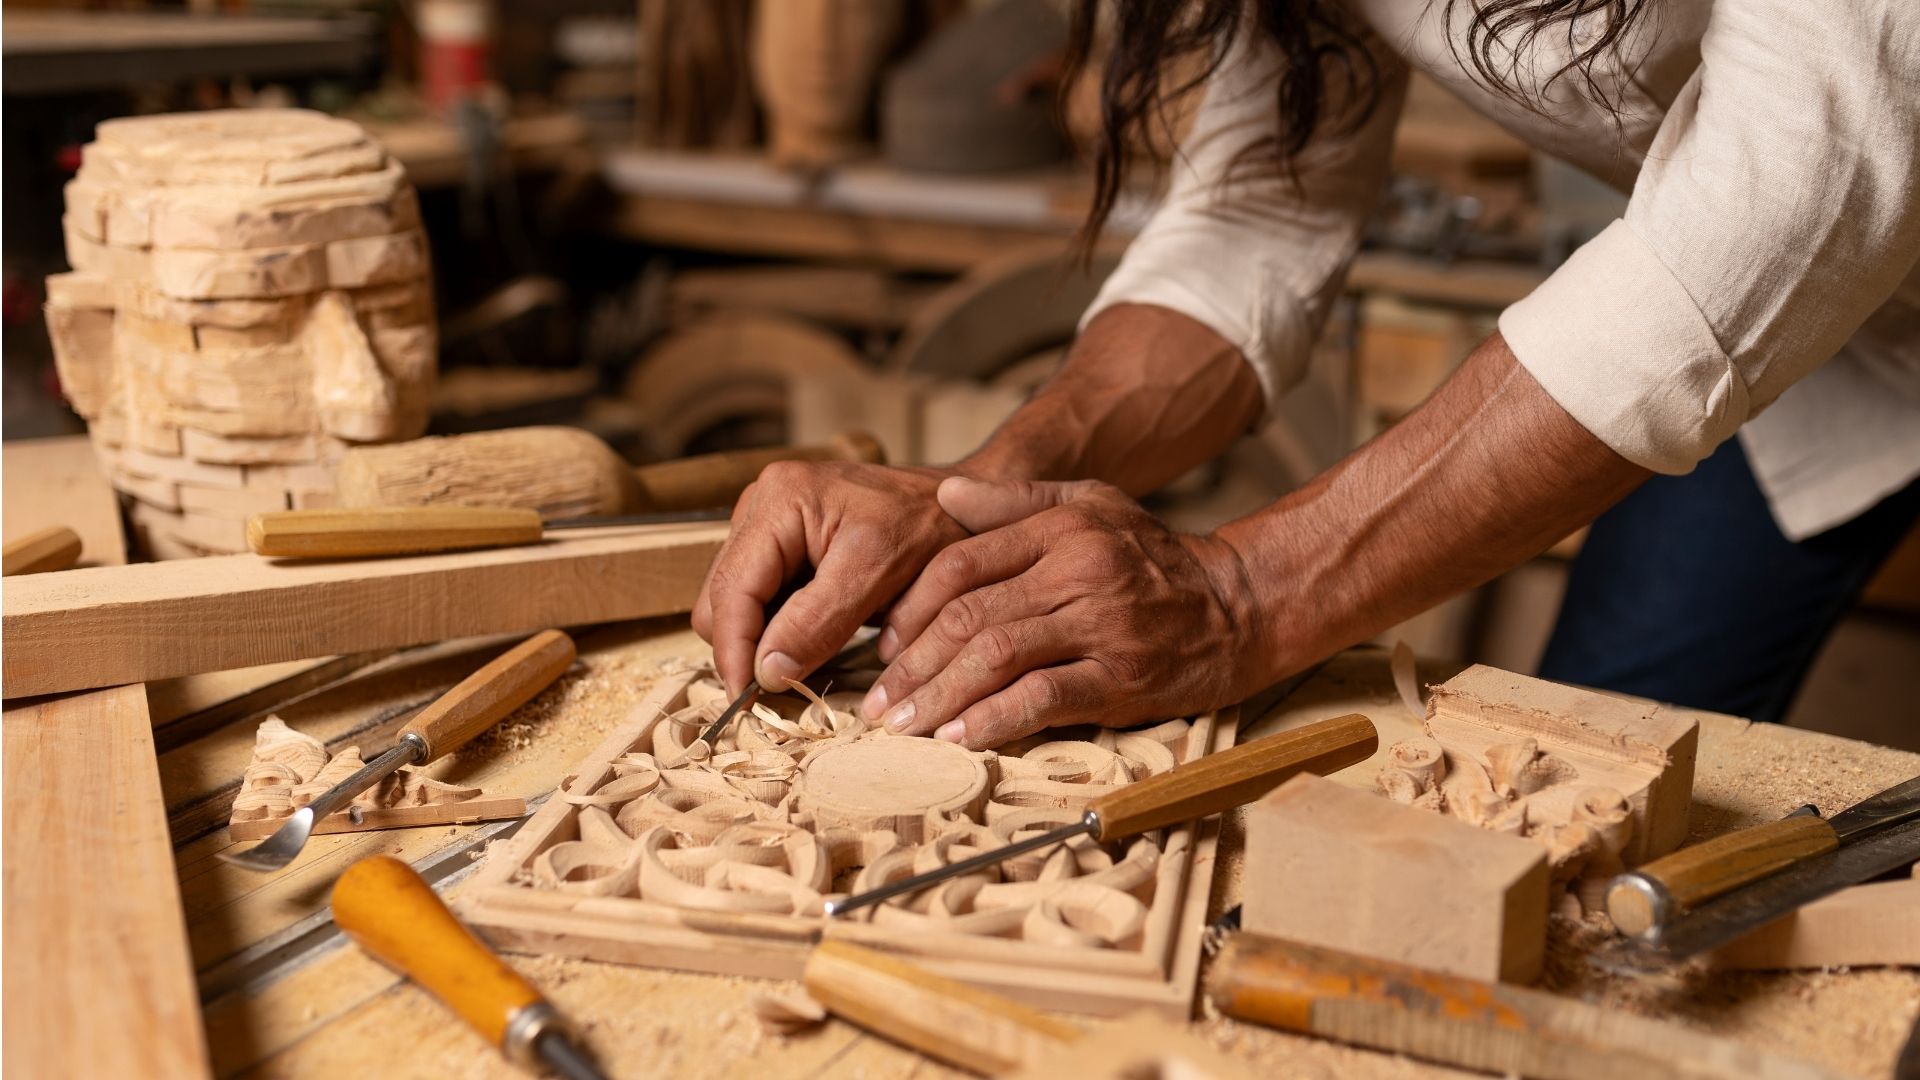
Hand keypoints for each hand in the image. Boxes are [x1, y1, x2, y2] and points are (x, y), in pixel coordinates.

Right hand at [692, 461, 968, 696]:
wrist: (961, 503)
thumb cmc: (929, 526)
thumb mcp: (877, 574)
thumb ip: (817, 622)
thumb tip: (764, 671)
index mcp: (780, 499)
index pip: (731, 589)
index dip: (733, 651)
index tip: (746, 701)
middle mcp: (762, 504)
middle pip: (721, 597)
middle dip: (744, 647)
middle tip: (778, 691)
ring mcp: (767, 522)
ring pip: (734, 601)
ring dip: (758, 638)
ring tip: (798, 666)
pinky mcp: (780, 542)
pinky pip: (758, 595)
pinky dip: (774, 625)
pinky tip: (807, 640)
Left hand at [859, 477, 1267, 748]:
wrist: (1239, 604)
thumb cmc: (1153, 557)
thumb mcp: (1091, 505)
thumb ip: (1016, 501)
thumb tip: (944, 492)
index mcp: (1060, 529)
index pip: (960, 563)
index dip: (912, 608)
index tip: (886, 646)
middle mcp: (1077, 571)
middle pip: (969, 616)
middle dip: (913, 664)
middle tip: (878, 702)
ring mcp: (1101, 626)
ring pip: (998, 656)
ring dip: (940, 696)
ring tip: (904, 726)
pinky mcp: (1122, 677)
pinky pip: (1044, 698)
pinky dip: (994, 720)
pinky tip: (961, 738)